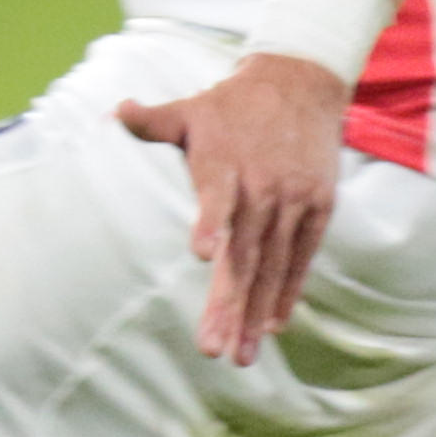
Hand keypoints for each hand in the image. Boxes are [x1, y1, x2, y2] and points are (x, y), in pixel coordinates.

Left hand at [114, 53, 349, 361]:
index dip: (211, 221)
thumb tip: (116, 111)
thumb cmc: (231, 105)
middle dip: (228, 303)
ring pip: (272, 265)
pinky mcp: (319, 206)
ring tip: (242, 354)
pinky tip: (273, 326)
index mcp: (225, 164)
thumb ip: (152, 120)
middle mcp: (262, 185)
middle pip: (244, 252)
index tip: (202, 252)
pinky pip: (303, 256)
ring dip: (257, 312)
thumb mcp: (189, 108)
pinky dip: (289, 291)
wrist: (301, 81)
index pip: (218, 195)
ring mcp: (293, 198)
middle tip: (212, 348)